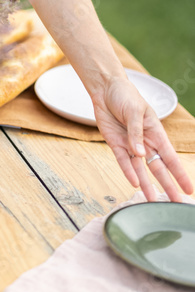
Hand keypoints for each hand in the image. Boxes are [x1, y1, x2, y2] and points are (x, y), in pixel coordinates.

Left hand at [92, 75, 192, 201]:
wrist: (105, 89)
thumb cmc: (125, 95)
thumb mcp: (134, 110)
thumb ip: (136, 133)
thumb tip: (140, 154)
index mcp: (156, 133)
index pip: (170, 157)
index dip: (179, 174)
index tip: (189, 190)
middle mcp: (146, 142)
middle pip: (158, 168)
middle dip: (168, 185)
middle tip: (175, 203)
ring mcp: (131, 145)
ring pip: (141, 170)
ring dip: (147, 185)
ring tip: (152, 201)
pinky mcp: (116, 144)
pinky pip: (123, 162)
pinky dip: (128, 172)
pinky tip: (134, 184)